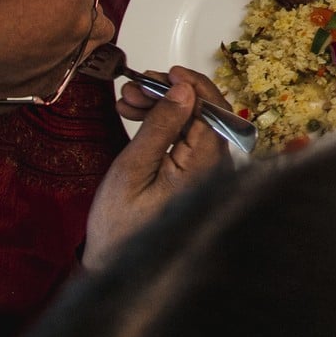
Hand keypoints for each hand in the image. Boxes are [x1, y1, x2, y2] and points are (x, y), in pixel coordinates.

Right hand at [85, 68, 226, 269]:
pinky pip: (190, 139)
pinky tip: (139, 117)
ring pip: (195, 123)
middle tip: (138, 87)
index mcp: (206, 165)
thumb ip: (161, 126)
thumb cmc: (121, 226)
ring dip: (165, 108)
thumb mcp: (134, 169)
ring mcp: (211, 172)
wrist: (117, 264)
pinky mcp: (200, 175)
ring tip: (130, 102)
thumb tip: (183, 89)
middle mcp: (218, 167)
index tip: (167, 72)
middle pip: (206, 113)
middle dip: (172, 94)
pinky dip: (166, 125)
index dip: (191, 85)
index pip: (212, 110)